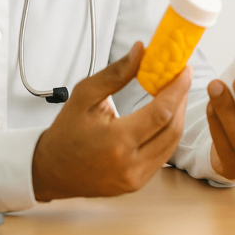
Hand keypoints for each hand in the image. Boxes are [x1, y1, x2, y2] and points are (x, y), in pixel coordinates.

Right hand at [31, 41, 190, 200]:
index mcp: (116, 142)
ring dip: (177, 115)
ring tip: (174, 94)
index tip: (184, 70)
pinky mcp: (137, 183)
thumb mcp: (85, 95)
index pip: (161, 113)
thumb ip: (116, 73)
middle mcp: (129, 164)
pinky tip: (163, 115)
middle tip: (181, 78)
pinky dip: (167, 133)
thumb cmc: (66, 131)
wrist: (50, 170)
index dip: (177, 89)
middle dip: (181, 100)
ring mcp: (135, 178)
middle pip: (172, 128)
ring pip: (171, 143)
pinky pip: (163, 155)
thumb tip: (142, 50)